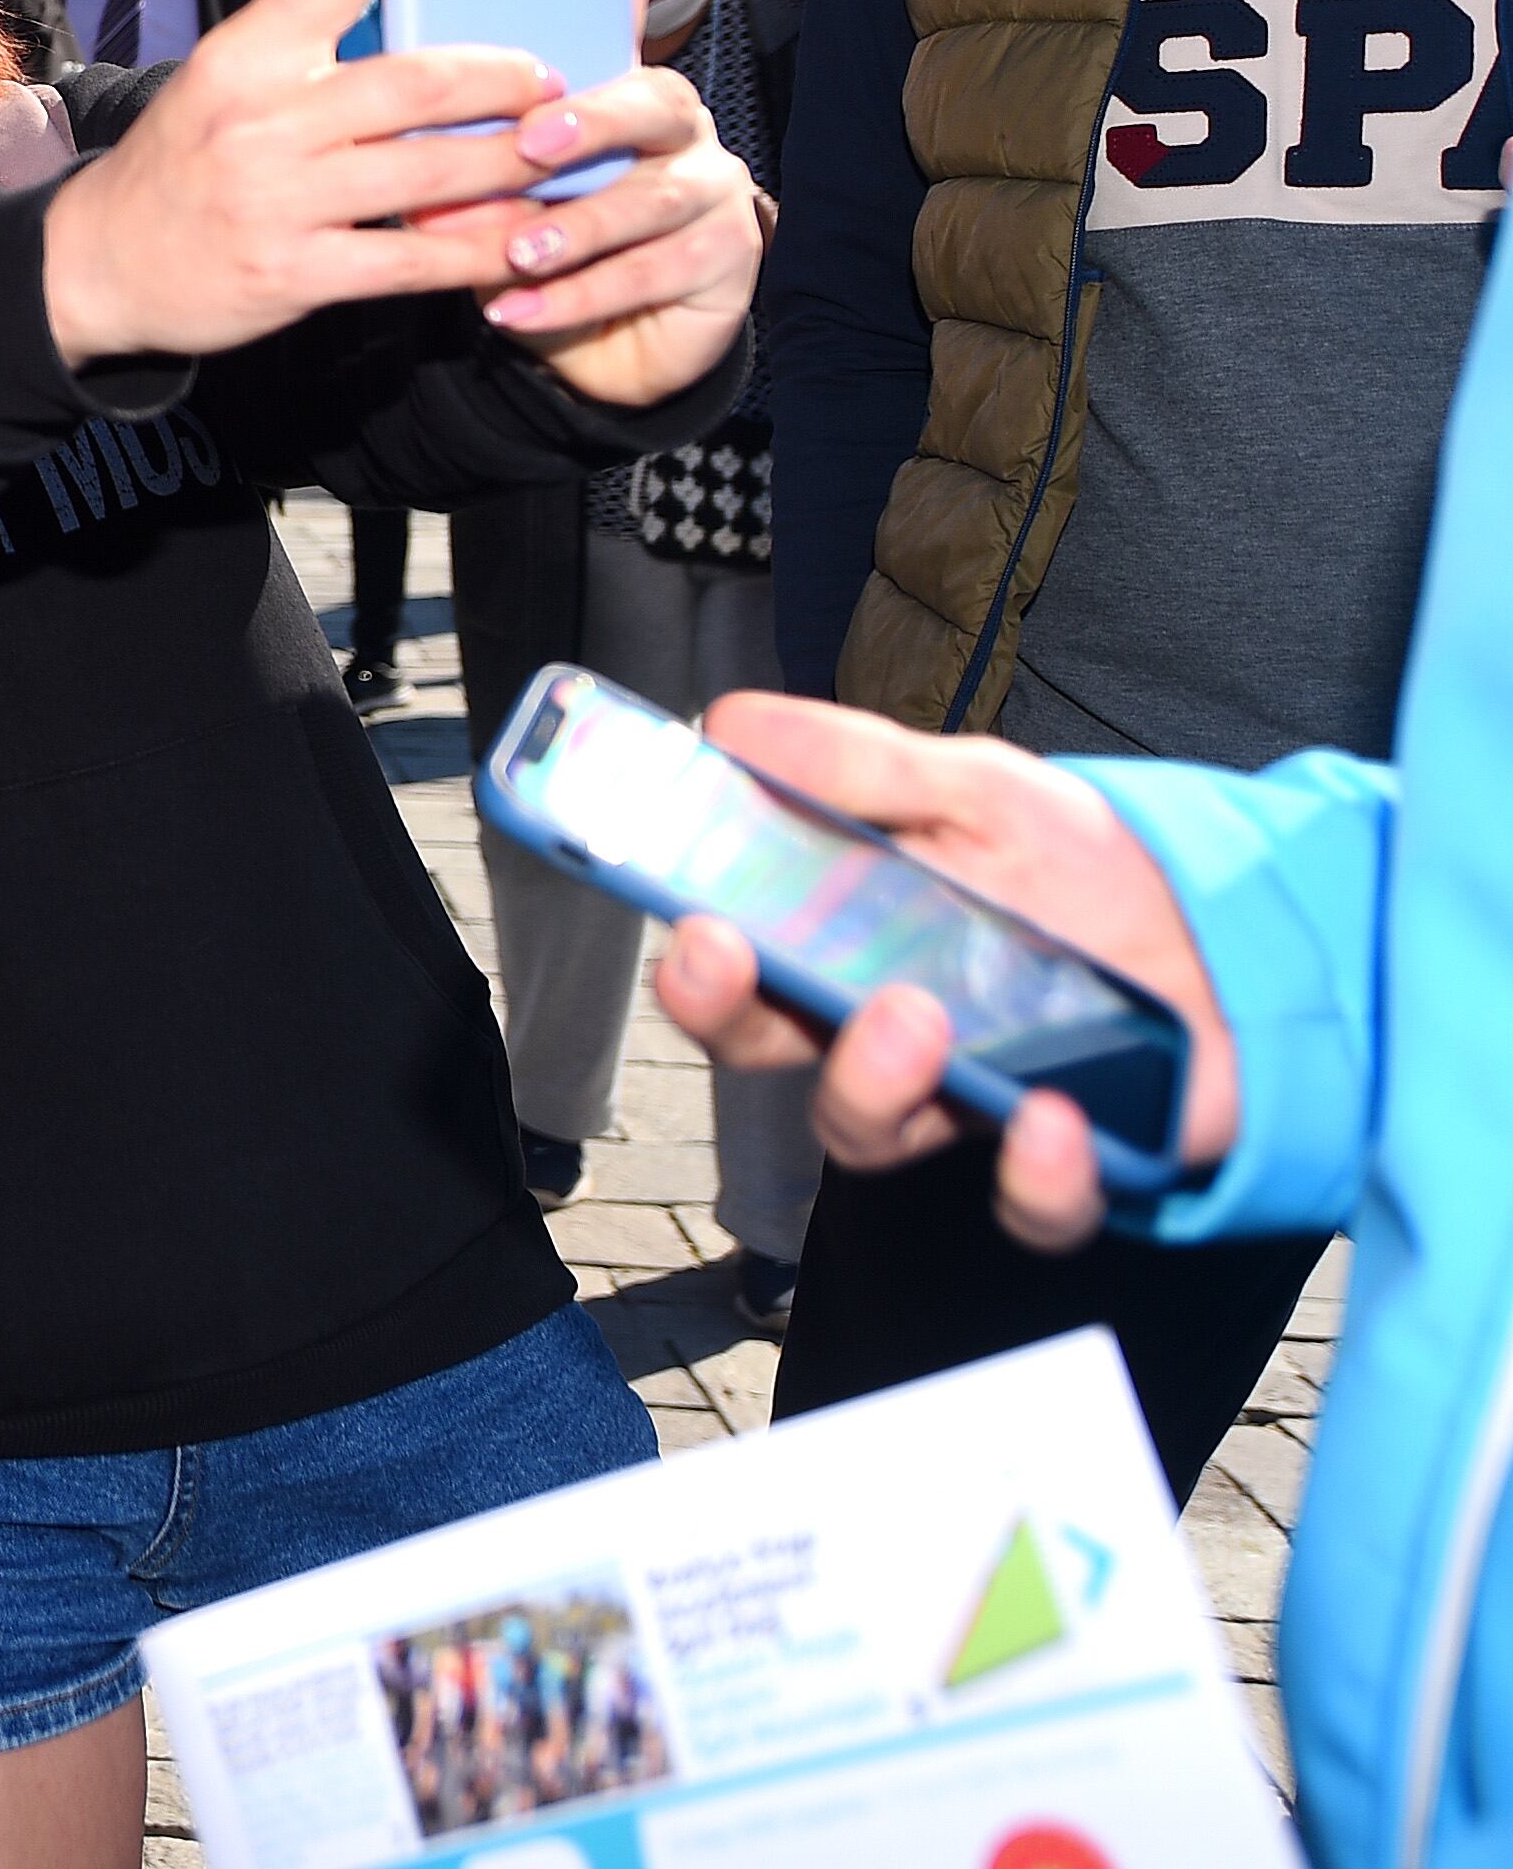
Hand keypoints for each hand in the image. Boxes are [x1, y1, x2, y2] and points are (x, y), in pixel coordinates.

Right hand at [42, 0, 614, 361]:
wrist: (97, 263)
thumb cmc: (182, 161)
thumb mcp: (225, 80)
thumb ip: (310, 49)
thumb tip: (427, 14)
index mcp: (244, 52)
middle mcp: (260, 117)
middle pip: (419, 84)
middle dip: (508, 80)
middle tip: (552, 81)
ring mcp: (277, 199)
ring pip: (434, 173)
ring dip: (514, 163)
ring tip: (557, 153)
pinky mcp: (294, 274)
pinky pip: (416, 261)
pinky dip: (483, 251)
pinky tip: (526, 242)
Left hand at [427, 0, 759, 403]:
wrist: (588, 348)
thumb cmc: (514, 237)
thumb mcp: (465, 172)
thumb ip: (444, 118)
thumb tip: (386, 73)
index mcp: (600, 73)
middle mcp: (665, 112)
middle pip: (645, 90)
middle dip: (586, 116)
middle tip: (531, 141)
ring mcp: (706, 179)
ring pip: (655, 187)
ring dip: (580, 221)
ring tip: (518, 250)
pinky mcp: (724, 252)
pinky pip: (661, 268)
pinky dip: (585, 293)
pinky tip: (519, 311)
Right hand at [647, 695, 1239, 1250]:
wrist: (1234, 939)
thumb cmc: (1084, 869)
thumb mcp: (981, 788)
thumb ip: (859, 763)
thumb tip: (729, 725)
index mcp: (840, 941)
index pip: (730, 965)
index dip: (693, 961)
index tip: (695, 925)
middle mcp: (875, 1028)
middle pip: (761, 1048)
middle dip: (729, 1014)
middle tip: (739, 959)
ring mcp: (958, 1101)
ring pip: (866, 1132)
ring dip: (868, 1082)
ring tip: (920, 1017)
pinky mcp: (1054, 1162)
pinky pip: (1024, 1203)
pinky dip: (1032, 1175)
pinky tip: (1053, 1118)